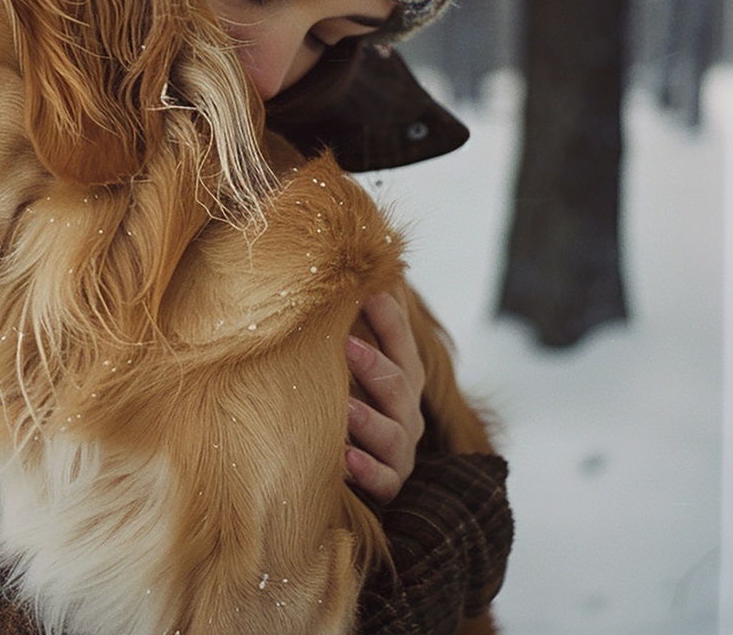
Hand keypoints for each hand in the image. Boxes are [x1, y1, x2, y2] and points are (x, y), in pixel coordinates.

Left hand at [345, 291, 425, 503]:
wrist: (358, 468)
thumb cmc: (350, 396)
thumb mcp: (353, 360)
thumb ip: (352, 321)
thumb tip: (348, 262)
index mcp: (402, 377)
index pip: (400, 342)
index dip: (389, 316)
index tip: (368, 290)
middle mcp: (406, 412)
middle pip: (400, 386)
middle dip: (375, 364)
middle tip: (345, 343)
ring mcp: (399, 450)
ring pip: (393, 435)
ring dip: (368, 419)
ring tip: (343, 407)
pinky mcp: (387, 485)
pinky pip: (382, 481)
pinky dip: (367, 471)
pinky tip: (346, 460)